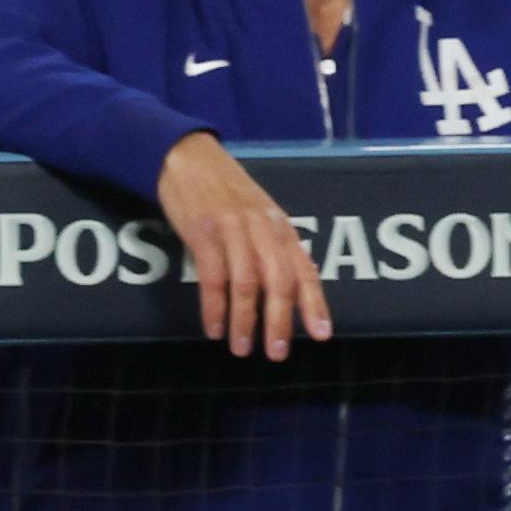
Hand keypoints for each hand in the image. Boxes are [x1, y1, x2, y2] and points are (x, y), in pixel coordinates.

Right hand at [156, 133, 331, 359]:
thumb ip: (277, 247)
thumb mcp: (261, 214)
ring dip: (245, 320)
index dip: (315, 303)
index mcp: (280, 227)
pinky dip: (214, 307)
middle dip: (280, 320)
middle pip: (279, 280)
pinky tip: (214, 327)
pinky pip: (212, 277)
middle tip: (277, 353)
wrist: (188, 157)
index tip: (322, 334)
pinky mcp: (203, 233)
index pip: (304, 269)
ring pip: (246, 283)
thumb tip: (299, 284)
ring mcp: (232, 230)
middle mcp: (262, 229)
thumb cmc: (226, 191)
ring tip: (241, 348)